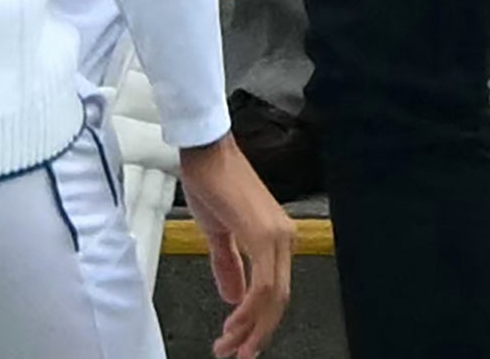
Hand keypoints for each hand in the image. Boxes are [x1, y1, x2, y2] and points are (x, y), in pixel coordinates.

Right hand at [175, 135, 296, 357]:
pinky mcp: (263, 234)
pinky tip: (233, 322)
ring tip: (228, 344)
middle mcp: (284, 237)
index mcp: (277, 237)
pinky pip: (264, 284)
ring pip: (273, 297)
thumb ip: (228, 265)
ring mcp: (277, 235)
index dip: (259, 323)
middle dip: (255, 333)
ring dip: (250, 327)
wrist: (205, 151)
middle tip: (235, 354)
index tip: (240, 344)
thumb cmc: (212, 181)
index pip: (276, 292)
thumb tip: (233, 296)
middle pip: (278, 301)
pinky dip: (249, 309)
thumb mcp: (218, 233)